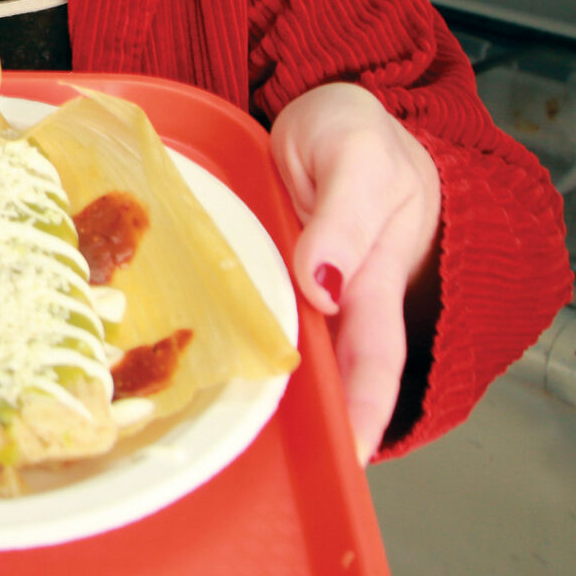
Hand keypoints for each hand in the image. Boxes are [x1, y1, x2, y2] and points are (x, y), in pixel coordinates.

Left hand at [270, 82, 441, 465]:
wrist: (333, 107)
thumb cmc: (356, 134)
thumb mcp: (356, 155)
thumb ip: (344, 218)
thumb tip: (325, 287)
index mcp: (374, 272)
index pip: (375, 353)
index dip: (365, 405)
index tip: (352, 450)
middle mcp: (342, 291)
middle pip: (332, 369)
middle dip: (322, 419)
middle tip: (294, 468)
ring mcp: (305, 285)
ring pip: (292, 347)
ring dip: (274, 390)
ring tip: (241, 440)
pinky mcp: (270, 270)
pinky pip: (258, 314)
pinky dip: (236, 343)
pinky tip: (201, 369)